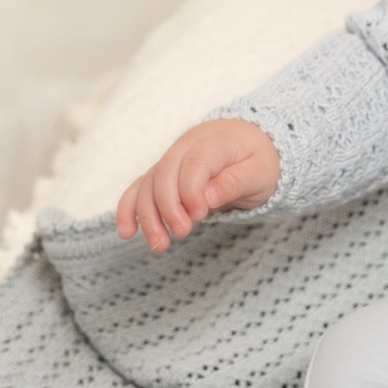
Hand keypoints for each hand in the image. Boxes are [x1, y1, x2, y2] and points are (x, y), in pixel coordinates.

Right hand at [115, 119, 281, 253]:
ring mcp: (172, 159)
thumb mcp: (260, 171)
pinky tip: (126, 232)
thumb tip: (207, 198)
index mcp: (215, 141)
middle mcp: (187, 146)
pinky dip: (130, 209)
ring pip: (149, 184)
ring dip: (148, 216)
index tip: (201, 214)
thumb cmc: (260, 159)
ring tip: (159, 246)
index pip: (193, 164)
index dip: (191, 191)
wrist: (253, 143)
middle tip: (182, 232)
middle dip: (168, 207)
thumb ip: (234, 182)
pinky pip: (141, 188)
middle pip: (164, 174)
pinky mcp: (164, 173)